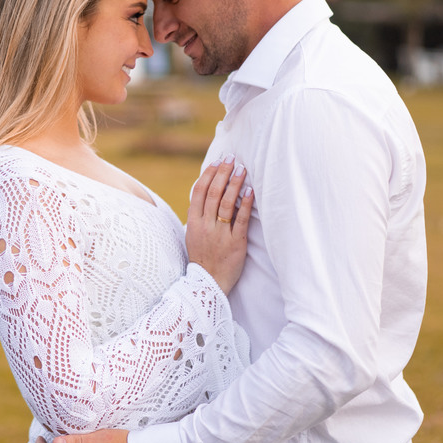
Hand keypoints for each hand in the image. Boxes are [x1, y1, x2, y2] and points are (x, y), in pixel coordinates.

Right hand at [185, 156, 253, 294]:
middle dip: (223, 173)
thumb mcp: (192, 235)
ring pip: (227, 203)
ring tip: (242, 169)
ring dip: (235, 184)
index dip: (208, 175)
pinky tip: (250, 191)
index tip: (216, 162)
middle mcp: (205, 226)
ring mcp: (220, 234)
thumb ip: (198, 216)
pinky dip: (245, 204)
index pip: (199, 192)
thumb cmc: (202, 257)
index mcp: (193, 222)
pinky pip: (240, 220)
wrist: (208, 283)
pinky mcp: (236, 243)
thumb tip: (203, 194)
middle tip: (231, 159)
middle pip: (214, 193)